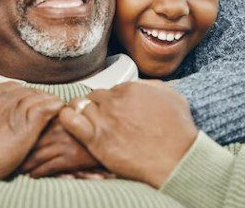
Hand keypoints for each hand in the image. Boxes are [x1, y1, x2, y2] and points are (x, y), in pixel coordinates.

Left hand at [20, 118, 99, 177]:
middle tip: (12, 159)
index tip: (15, 141)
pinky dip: (38, 172)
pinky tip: (33, 175)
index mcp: (60, 118)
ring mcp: (64, 144)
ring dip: (27, 164)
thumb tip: (47, 117)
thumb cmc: (95, 128)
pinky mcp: (70, 158)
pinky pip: (49, 166)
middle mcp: (60, 130)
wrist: (114, 138)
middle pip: (34, 142)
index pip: (36, 127)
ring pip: (38, 155)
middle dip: (22, 152)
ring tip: (19, 169)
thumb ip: (62, 116)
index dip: (24, 136)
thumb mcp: (78, 116)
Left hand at [59, 80, 197, 187]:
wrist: (177, 159)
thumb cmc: (178, 130)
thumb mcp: (172, 96)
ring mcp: (104, 120)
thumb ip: (152, 86)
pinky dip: (67, 117)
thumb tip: (141, 85)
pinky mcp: (95, 139)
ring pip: (81, 106)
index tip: (117, 110)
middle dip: (98, 105)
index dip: (112, 100)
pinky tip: (70, 120)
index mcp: (130, 88)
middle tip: (104, 118)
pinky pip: (70, 121)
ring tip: (89, 122)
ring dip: (84, 112)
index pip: (110, 89)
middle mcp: (114, 101)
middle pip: (95, 97)